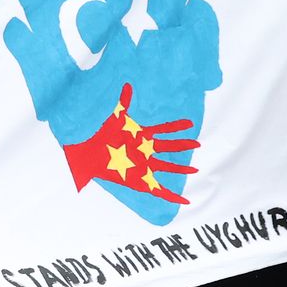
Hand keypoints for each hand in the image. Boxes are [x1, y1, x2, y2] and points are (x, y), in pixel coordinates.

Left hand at [61, 83, 199, 203]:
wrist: (88, 155)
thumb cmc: (101, 136)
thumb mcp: (114, 119)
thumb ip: (123, 103)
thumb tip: (128, 85)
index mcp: (142, 137)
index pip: (163, 130)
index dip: (176, 127)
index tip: (190, 123)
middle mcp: (145, 152)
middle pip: (168, 148)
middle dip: (183, 145)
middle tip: (197, 143)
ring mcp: (144, 166)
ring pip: (167, 167)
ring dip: (180, 168)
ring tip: (195, 169)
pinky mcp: (140, 181)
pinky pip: (159, 190)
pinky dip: (172, 196)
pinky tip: (184, 201)